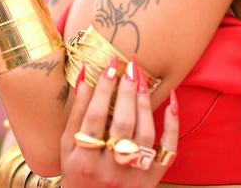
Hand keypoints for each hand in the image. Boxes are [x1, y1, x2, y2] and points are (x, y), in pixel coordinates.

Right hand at [60, 58, 178, 186]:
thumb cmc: (77, 172)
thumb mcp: (67, 146)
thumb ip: (77, 112)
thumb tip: (85, 75)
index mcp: (84, 160)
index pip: (95, 117)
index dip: (104, 89)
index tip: (111, 65)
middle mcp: (109, 169)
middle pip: (122, 123)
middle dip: (128, 91)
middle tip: (132, 65)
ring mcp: (132, 176)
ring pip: (145, 134)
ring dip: (145, 102)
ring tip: (143, 79)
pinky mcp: (151, 180)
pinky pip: (168, 151)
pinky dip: (172, 125)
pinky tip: (172, 100)